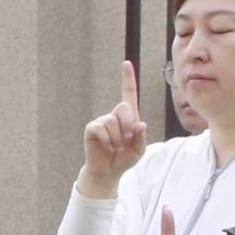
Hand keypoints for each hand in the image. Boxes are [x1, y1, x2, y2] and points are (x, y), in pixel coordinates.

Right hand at [79, 60, 147, 196]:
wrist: (108, 171)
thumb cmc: (124, 159)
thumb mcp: (139, 150)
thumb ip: (142, 137)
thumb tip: (140, 123)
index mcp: (128, 117)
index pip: (129, 94)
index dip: (128, 79)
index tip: (126, 63)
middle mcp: (114, 115)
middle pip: (124, 107)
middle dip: (128, 123)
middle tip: (128, 139)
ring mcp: (102, 121)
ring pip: (112, 121)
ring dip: (117, 138)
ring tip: (116, 148)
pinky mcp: (92, 128)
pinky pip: (101, 128)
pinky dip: (108, 140)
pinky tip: (108, 147)